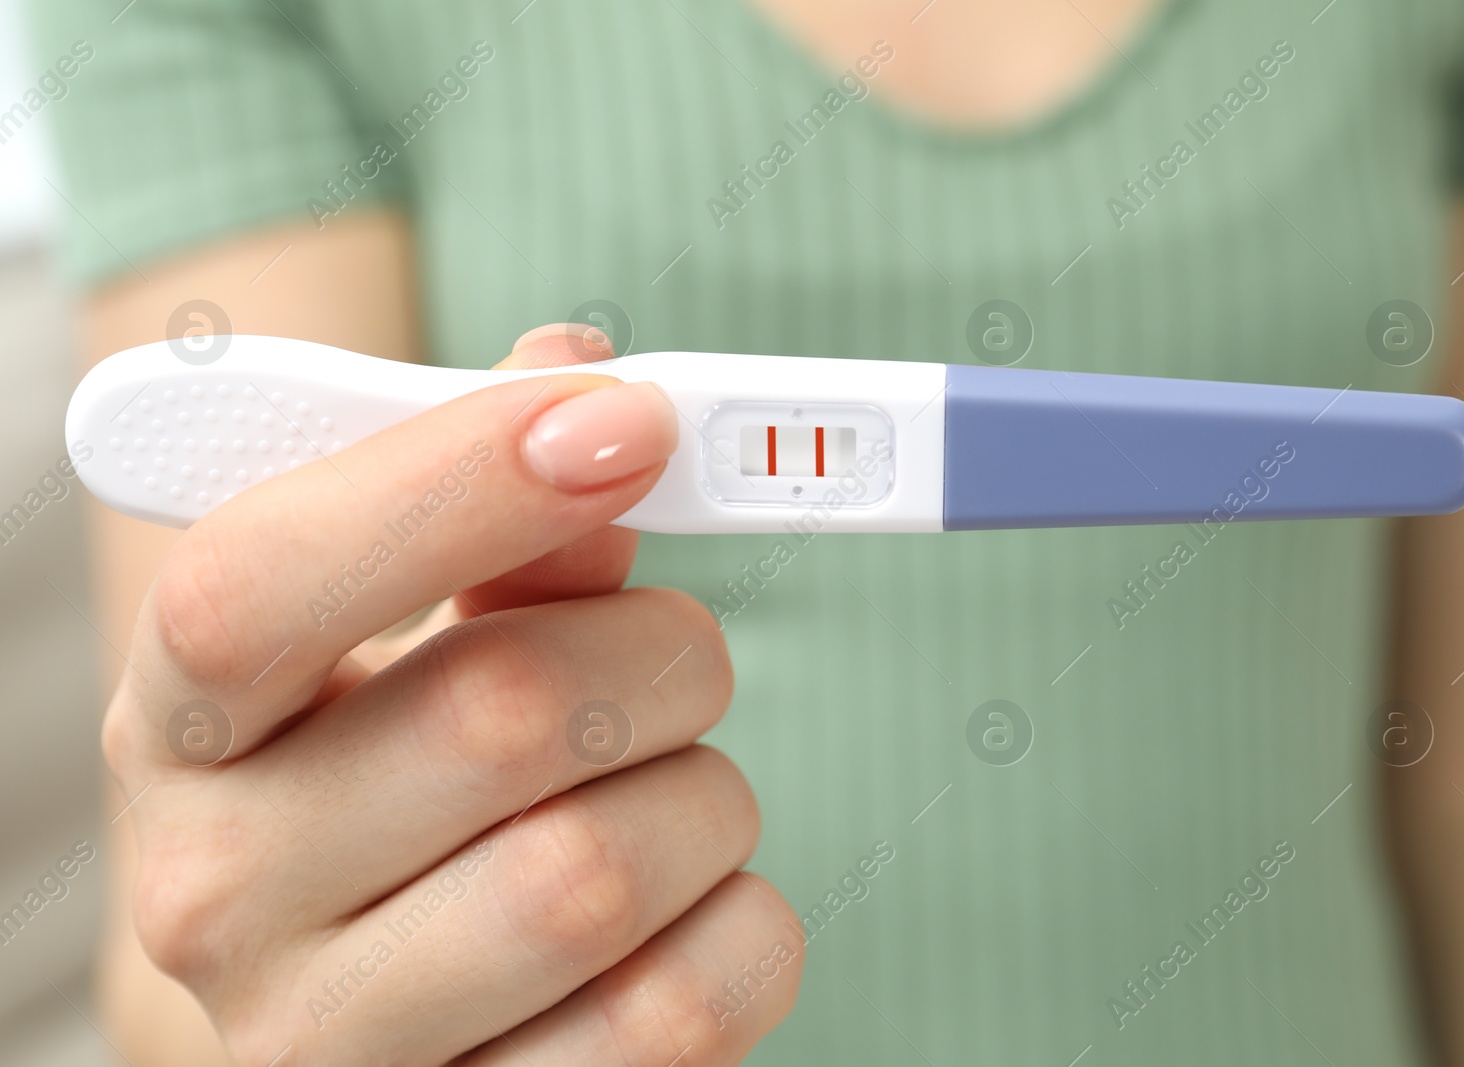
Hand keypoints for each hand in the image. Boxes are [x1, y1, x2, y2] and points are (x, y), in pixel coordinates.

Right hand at [104, 324, 802, 1064]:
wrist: (373, 995)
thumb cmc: (402, 773)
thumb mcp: (402, 633)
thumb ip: (490, 513)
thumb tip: (587, 390)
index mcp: (186, 724)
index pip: (260, 582)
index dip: (462, 479)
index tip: (628, 421)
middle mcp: (216, 897)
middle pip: (500, 717)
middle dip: (658, 651)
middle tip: (675, 655)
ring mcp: (332, 1042)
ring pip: (606, 870)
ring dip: (705, 798)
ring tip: (662, 797)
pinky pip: (686, 1008)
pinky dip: (740, 928)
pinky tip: (684, 912)